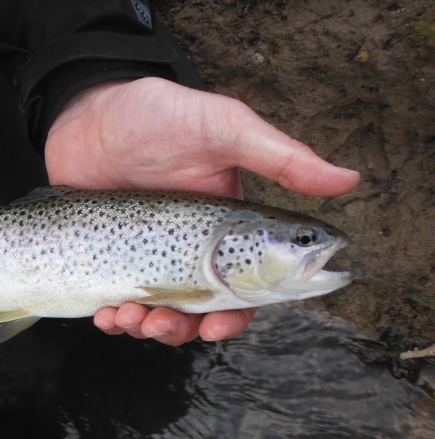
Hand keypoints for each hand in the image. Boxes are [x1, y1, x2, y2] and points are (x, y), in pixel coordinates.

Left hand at [45, 78, 360, 345]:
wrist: (87, 110)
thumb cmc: (161, 113)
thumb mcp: (225, 129)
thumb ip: (281, 158)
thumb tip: (350, 180)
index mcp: (225, 230)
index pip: (242, 288)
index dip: (234, 315)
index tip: (216, 326)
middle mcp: (187, 249)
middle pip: (196, 311)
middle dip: (180, 329)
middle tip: (159, 324)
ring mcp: (145, 255)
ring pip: (155, 314)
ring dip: (145, 328)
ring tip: (126, 317)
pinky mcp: (108, 257)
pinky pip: (114, 303)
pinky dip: (113, 319)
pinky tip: (105, 314)